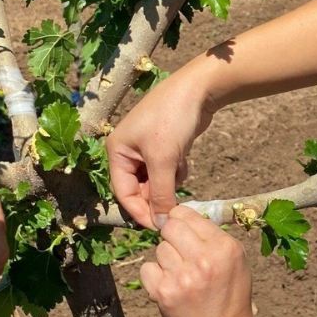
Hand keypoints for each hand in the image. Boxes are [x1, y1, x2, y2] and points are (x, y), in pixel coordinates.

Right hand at [107, 67, 216, 229]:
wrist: (198, 89)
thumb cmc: (173, 120)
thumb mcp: (164, 160)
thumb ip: (160, 194)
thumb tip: (160, 223)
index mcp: (117, 151)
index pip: (123, 193)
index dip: (141, 212)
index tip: (160, 227)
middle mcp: (128, 151)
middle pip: (139, 189)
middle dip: (158, 194)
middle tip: (176, 200)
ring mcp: (146, 148)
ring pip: (156, 181)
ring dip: (170, 181)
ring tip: (179, 166)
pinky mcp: (164, 146)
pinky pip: (167, 171)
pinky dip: (177, 170)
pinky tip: (184, 157)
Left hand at [140, 206, 254, 316]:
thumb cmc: (228, 296)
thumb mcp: (235, 261)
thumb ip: (212, 236)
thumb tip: (181, 214)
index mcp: (225, 247)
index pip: (187, 214)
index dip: (182, 223)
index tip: (185, 234)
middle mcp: (204, 259)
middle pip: (170, 227)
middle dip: (172, 237)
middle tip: (181, 254)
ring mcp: (182, 276)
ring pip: (159, 249)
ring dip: (166, 260)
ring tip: (182, 276)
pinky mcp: (164, 292)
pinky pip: (147, 268)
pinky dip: (154, 277)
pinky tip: (170, 287)